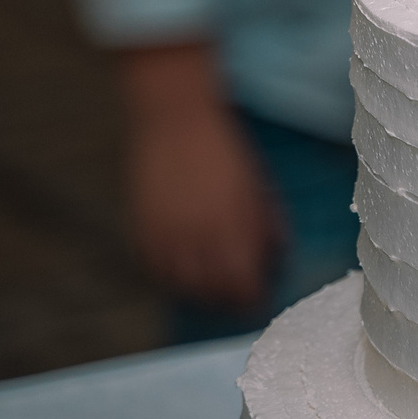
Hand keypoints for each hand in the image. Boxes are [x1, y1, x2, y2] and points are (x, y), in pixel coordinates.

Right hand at [116, 40, 282, 306]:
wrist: (175, 118)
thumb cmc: (225, 150)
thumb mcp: (257, 187)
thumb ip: (265, 226)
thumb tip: (275, 258)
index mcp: (233, 227)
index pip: (243, 286)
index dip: (252, 299)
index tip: (258, 299)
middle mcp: (197, 238)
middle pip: (211, 293)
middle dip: (227, 300)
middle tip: (236, 296)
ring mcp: (165, 235)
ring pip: (180, 286)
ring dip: (198, 291)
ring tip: (210, 284)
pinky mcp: (141, 229)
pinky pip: (154, 269)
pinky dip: (170, 275)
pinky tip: (182, 267)